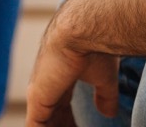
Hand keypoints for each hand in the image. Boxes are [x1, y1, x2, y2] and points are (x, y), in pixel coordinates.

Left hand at [25, 0, 145, 125]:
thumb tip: (108, 113)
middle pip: (52, 116)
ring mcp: (39, 92)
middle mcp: (46, 83)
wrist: (83, 28)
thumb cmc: (96, 45)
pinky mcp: (37, 98)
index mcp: (60, 75)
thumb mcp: (104, 76)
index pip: (61, 105)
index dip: (68, 120)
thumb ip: (105, 95)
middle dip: (63, 125)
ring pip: (44, 122)